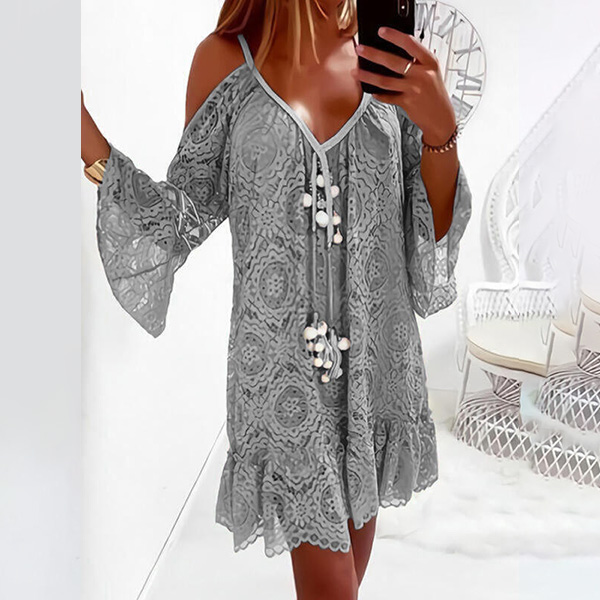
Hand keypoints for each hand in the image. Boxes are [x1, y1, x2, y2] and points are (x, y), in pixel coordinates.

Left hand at [353, 27, 456, 145]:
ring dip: (368, 76)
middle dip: (373, 54)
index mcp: (430, 62)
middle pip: (393, 61)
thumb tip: (398, 52)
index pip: (411, 44)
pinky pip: (388, 97)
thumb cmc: (435, 93)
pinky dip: (379, 94)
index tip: (382, 32)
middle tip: (360, 50)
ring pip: (385, 81)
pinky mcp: (407, 102)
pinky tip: (372, 91)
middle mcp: (422, 74)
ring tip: (356, 72)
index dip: (394, 36)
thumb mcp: (432, 72)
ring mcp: (414, 89)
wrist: (441, 117)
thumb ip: (419, 61)